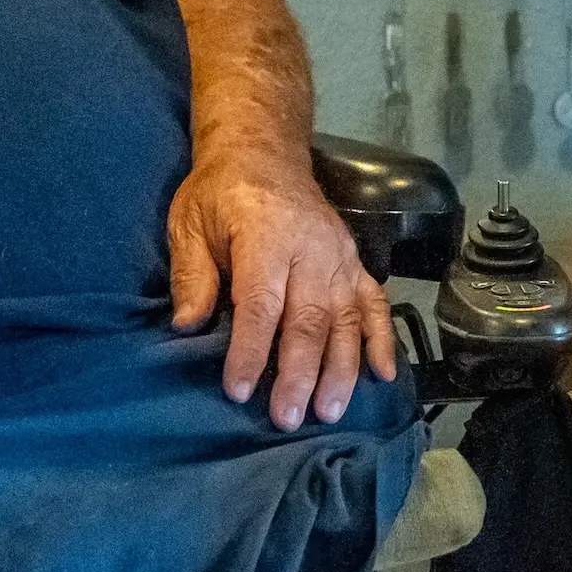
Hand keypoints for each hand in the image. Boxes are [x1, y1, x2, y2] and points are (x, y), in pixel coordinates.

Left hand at [168, 150, 395, 430]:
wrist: (264, 153)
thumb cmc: (220, 193)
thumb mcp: (190, 222)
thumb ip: (192, 274)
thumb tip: (187, 325)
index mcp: (265, 237)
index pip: (260, 303)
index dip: (251, 350)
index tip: (240, 390)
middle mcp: (310, 250)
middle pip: (308, 320)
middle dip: (299, 373)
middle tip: (287, 418)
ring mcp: (340, 258)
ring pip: (345, 320)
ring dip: (341, 370)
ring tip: (330, 411)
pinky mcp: (355, 263)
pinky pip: (374, 305)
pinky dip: (382, 340)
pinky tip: (384, 375)